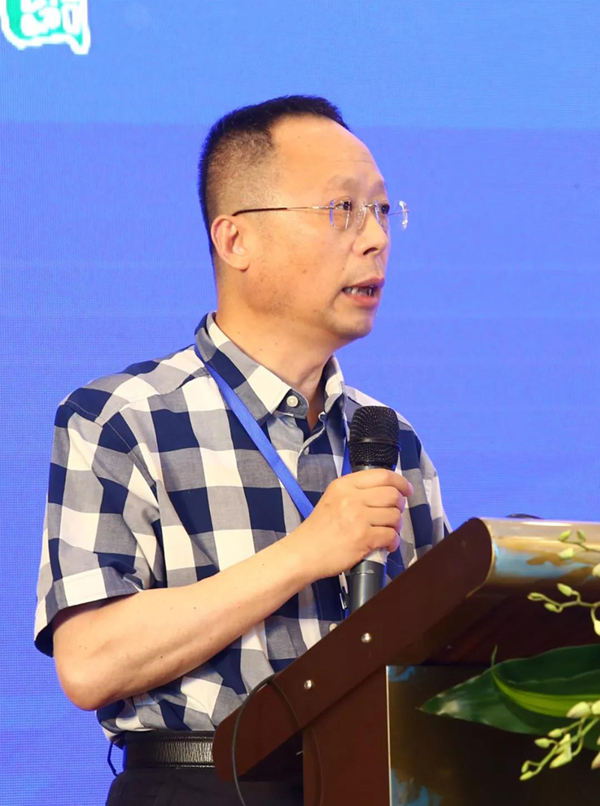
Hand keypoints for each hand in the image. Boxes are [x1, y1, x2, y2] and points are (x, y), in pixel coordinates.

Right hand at [286, 469, 413, 580]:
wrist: (303, 553)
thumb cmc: (318, 530)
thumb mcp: (332, 498)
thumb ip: (355, 491)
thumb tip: (386, 489)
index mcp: (344, 485)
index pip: (383, 475)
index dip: (401, 482)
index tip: (406, 489)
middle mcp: (351, 498)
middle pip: (393, 495)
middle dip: (399, 506)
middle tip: (393, 515)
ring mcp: (358, 518)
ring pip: (395, 516)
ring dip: (396, 526)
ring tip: (387, 531)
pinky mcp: (363, 538)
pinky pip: (391, 535)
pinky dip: (393, 541)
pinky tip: (386, 544)